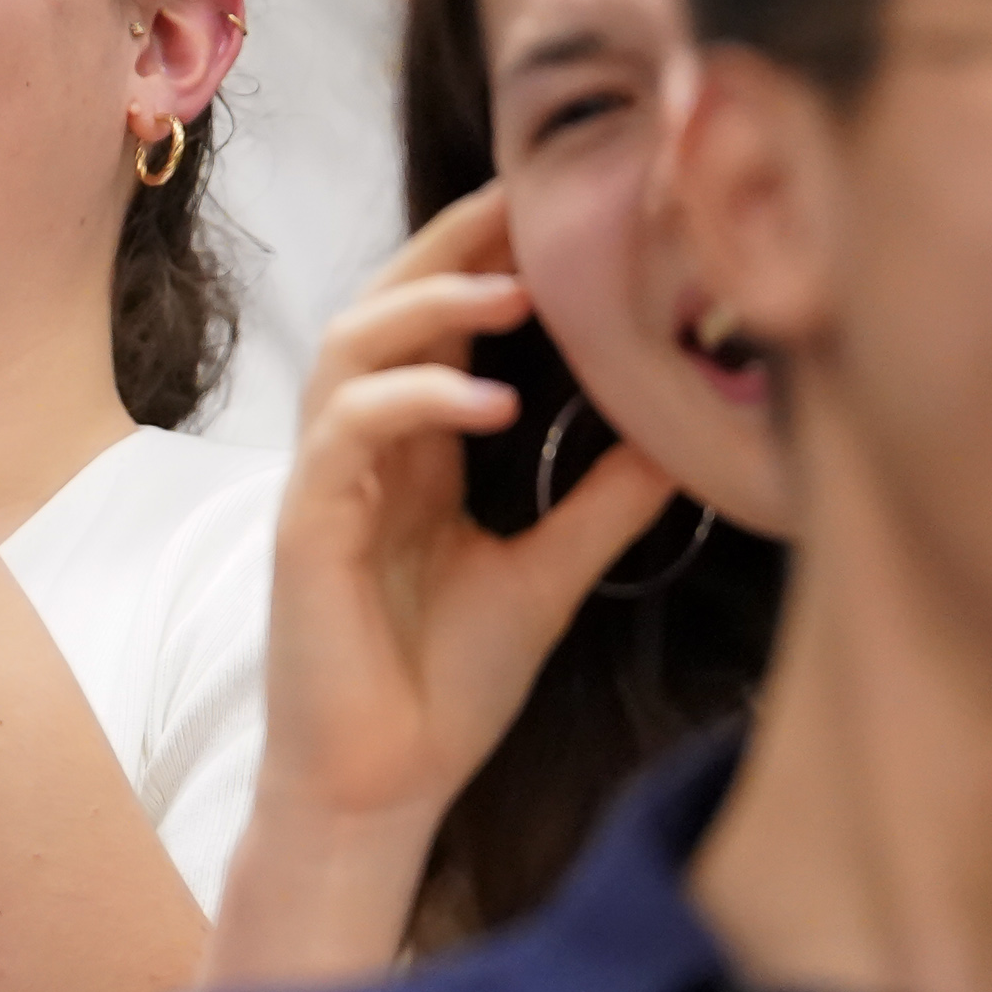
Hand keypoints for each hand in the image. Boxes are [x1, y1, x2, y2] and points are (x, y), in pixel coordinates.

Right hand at [207, 186, 675, 991]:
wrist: (381, 789)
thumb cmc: (446, 692)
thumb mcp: (550, 577)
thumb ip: (603, 502)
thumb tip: (683, 433)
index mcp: (414, 452)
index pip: (439, 321)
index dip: (488, 257)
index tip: (563, 208)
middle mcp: (364, 449)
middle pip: (386, 303)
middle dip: (455, 245)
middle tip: (533, 202)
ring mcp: (328, 482)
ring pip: (354, 348)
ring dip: (431, 306)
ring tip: (519, 293)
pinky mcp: (308, 526)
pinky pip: (347, 431)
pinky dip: (414, 401)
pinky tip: (490, 406)